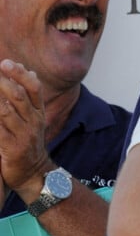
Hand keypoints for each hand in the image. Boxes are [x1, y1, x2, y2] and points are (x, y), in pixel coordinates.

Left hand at [0, 60, 50, 192]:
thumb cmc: (28, 142)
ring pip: (6, 111)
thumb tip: (31, 72)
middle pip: (19, 96)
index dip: (21, 74)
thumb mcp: (34, 119)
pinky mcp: (12, 147)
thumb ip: (30, 98)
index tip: (6, 62)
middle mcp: (34, 121)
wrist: (33, 173)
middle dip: (4, 81)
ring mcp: (24, 134)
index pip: (34, 88)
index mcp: (38, 112)